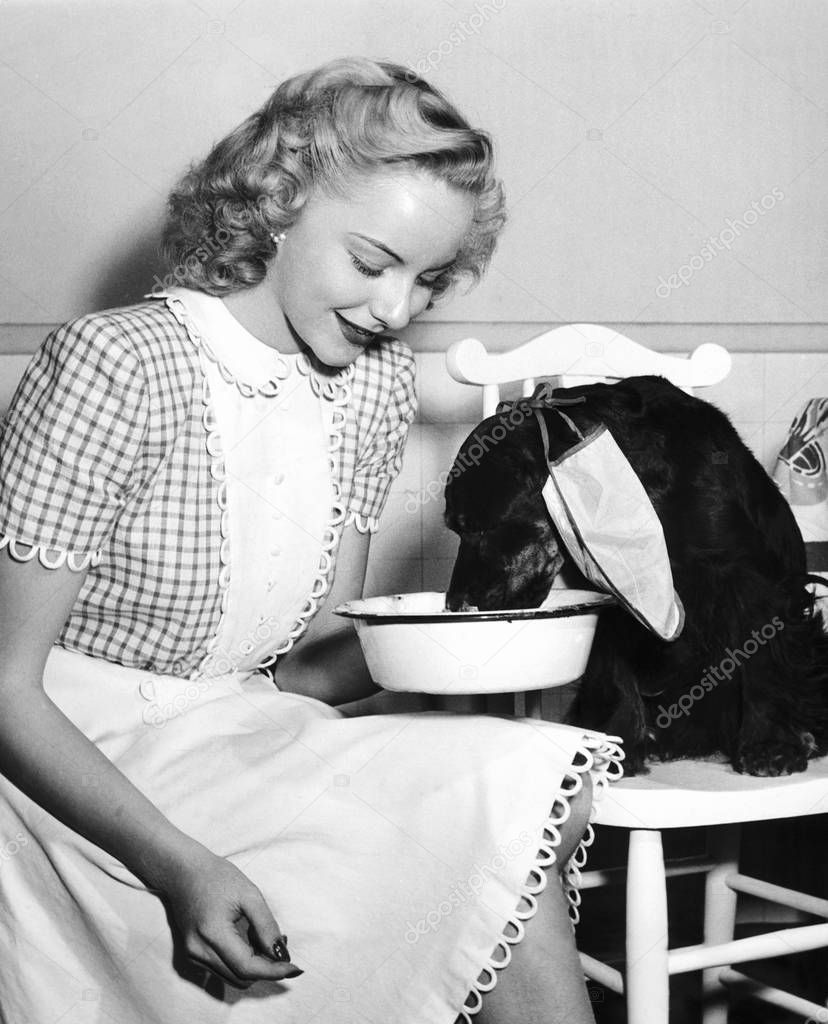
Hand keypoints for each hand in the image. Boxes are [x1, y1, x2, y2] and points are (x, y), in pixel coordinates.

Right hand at [156, 841, 302, 988]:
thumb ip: (266, 926)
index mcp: (212, 934)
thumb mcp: (249, 894)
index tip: (297, 969)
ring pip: (232, 977)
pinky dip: (239, 963)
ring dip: (253, 966)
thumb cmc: (217, 877)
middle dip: (266, 968)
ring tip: (264, 939)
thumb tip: (282, 954)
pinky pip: (222, 970)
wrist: (182, 871)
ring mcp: (192, 956)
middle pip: (241, 978)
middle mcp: (198, 952)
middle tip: (281, 945)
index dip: (274, 971)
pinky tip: (248, 942)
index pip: (247, 967)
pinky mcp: (192, 955)